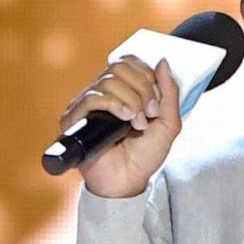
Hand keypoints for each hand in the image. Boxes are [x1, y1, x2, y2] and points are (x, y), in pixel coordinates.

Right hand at [59, 55, 180, 198]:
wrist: (129, 181)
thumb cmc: (145, 155)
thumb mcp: (168, 122)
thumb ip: (169, 91)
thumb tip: (162, 61)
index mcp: (120, 90)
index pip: (128, 62)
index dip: (145, 75)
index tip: (155, 103)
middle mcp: (101, 94)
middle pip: (118, 67)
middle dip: (142, 89)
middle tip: (148, 114)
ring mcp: (86, 105)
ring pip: (107, 81)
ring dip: (131, 100)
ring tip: (137, 123)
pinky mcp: (74, 119)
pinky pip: (91, 98)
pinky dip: (114, 105)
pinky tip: (125, 120)